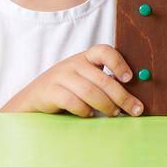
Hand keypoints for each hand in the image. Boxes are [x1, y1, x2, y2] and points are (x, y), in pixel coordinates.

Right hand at [0, 45, 144, 117]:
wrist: (32, 98)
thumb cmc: (65, 90)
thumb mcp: (83, 79)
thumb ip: (102, 82)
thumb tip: (132, 96)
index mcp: (85, 58)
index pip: (104, 51)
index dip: (119, 63)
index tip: (130, 78)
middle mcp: (73, 64)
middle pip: (101, 79)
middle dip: (121, 96)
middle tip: (134, 109)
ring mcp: (60, 76)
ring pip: (89, 91)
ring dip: (105, 105)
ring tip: (114, 114)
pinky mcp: (50, 91)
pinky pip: (72, 101)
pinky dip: (84, 110)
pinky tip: (89, 115)